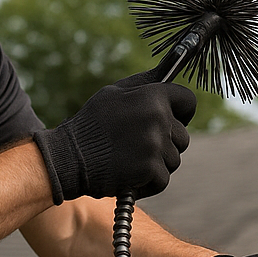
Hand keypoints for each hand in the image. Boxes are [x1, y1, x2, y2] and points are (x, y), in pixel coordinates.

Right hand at [32, 69, 195, 202]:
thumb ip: (144, 84)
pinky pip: (163, 178)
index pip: (189, 101)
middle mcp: (158, 118)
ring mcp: (155, 145)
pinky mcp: (151, 170)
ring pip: (174, 158)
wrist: (68, 158)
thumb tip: (166, 74)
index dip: (182, 112)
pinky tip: (129, 174)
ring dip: (156, 163)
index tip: (173, 119)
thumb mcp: (113, 93)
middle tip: (138, 145)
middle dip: (166, 142)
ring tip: (130, 159)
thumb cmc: (91, 125)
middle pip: (183, 135)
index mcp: (152, 96)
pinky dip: (148, 181)